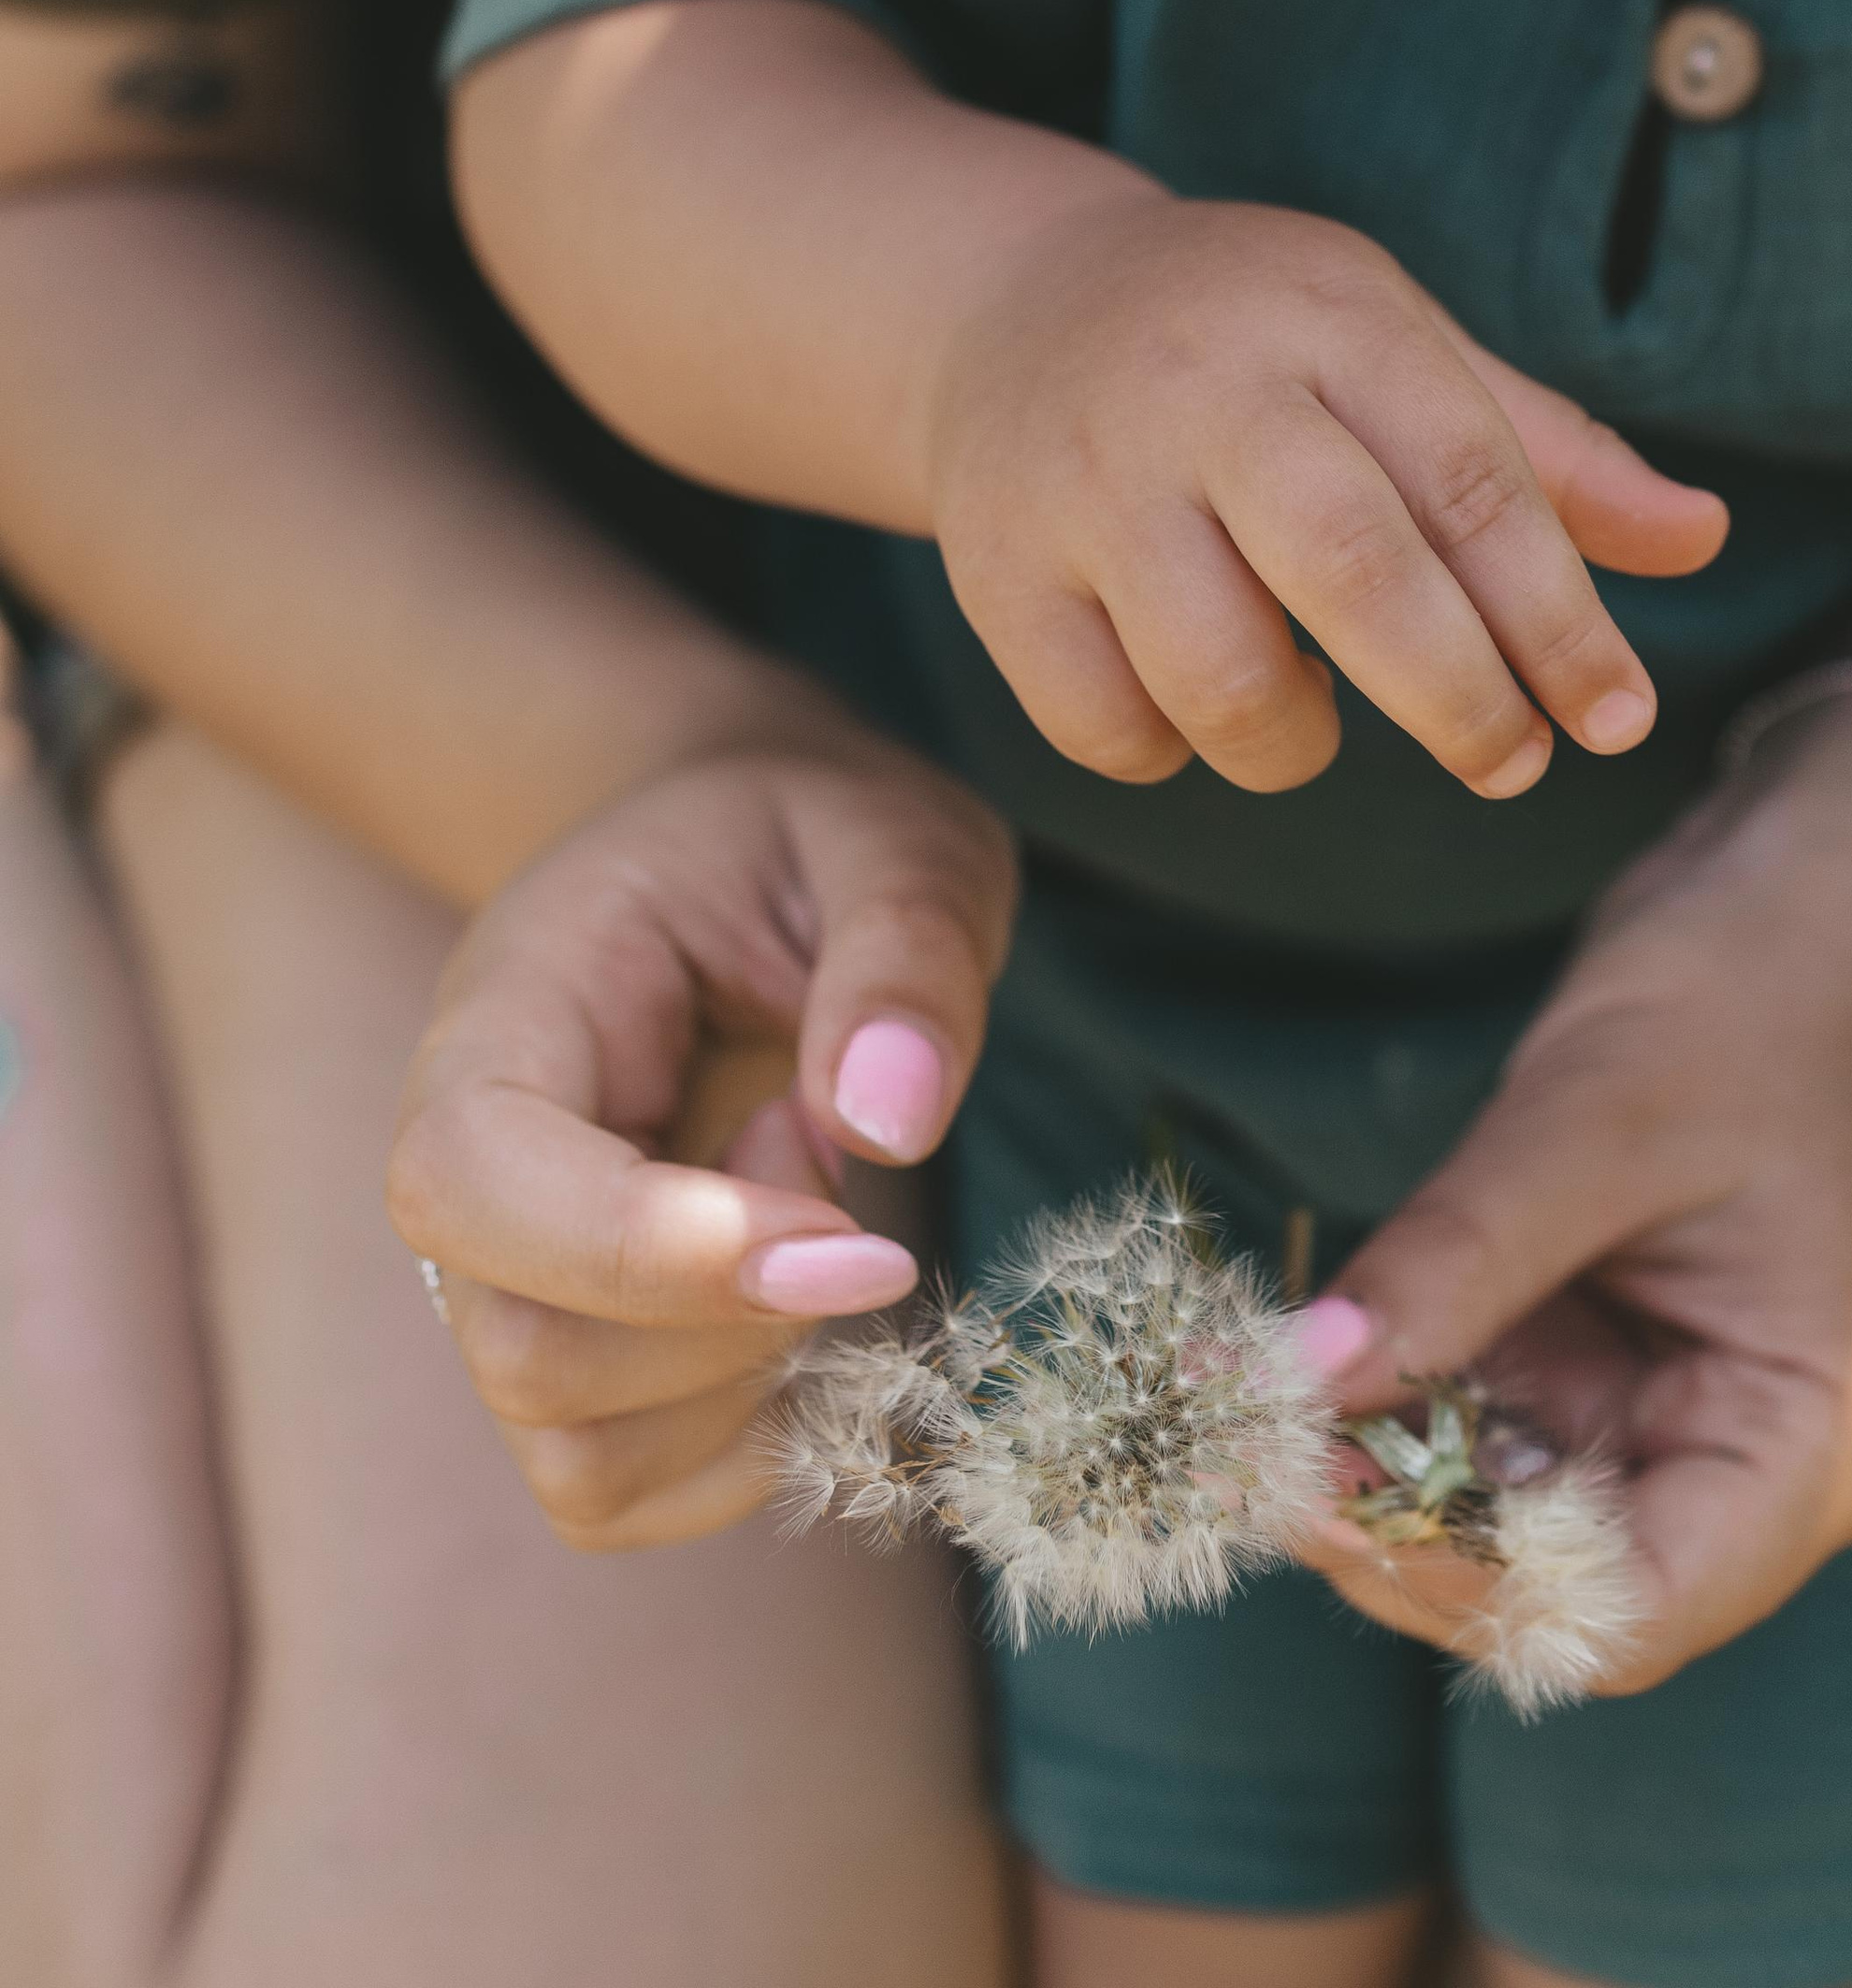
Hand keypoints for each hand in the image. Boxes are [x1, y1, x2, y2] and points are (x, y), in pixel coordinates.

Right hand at [385, 739, 1015, 1547]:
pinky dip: (747, 1448)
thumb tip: (887, 1121)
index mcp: (507, 1014)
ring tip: (805, 1200)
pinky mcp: (576, 1362)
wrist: (743, 863)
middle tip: (827, 1155)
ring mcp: (506, 1283)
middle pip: (524, 1349)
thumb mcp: (890, 837)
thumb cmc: (807, 843)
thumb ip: (903, 950)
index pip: (474, 1178)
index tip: (848, 1236)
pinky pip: (619, 1491)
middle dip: (734, 1314)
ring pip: (573, 1446)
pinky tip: (805, 1305)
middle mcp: (471, 1174)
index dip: (645, 1247)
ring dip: (746, 1374)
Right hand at [927, 193, 1725, 802]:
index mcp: (1326, 323)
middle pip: (1355, 573)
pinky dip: (1177, 749)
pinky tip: (1198, 692)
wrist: (1009, 303)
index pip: (1469, 482)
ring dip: (1300, 740)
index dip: (1559, 619)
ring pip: (1222, 681)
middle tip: (1510, 762)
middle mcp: (1200, 393)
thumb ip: (1545, 455)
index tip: (1616, 718)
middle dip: (1458, 699)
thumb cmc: (1256, 343)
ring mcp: (1083, 486)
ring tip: (1319, 704)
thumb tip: (1704, 537)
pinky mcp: (993, 574)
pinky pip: (1110, 729)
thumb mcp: (1400, 350)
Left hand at [1278, 718, 1851, 1687]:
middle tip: (1241, 1447)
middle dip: (1394, 1527)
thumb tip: (1289, 1379)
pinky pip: (1490, 1406)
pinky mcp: (1613, 1341)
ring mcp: (1676, 1401)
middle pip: (1551, 1581)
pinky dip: (1396, 1384)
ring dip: (1375, 1461)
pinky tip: (1302, 1341)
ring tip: (1242, 1396)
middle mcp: (1750, 1458)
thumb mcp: (1599, 1117)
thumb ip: (1455, 1258)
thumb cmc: (1763, 983)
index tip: (1314, 1502)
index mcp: (1808, 1447)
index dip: (1460, 1589)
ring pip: (1500, 1500)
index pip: (1627, 1613)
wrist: (1821, 873)